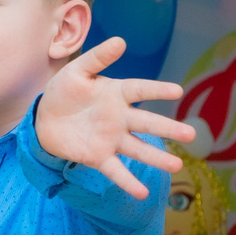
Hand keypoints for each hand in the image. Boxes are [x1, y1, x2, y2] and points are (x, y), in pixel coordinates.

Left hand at [34, 38, 195, 197]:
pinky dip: (128, 182)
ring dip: (156, 157)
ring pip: (137, 149)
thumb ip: (97, 59)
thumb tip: (121, 41)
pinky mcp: (98, 157)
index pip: (140, 90)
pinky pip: (115, 171)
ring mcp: (111, 139)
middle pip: (146, 123)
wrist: (44, 119)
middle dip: (168, 129)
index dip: (157, 90)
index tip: (177, 92)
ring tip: (177, 166)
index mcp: (116, 94)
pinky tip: (142, 193)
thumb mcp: (76, 72)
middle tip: (191, 134)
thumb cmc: (64, 92)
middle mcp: (119, 118)